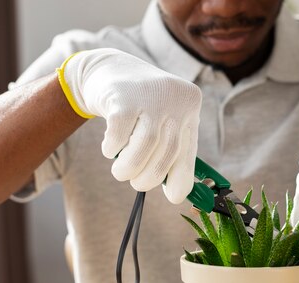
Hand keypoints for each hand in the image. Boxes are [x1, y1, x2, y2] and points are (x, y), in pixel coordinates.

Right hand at [57, 48, 201, 202]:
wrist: (108, 69)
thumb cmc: (141, 106)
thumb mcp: (165, 121)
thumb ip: (172, 152)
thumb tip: (180, 194)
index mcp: (190, 105)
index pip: (190, 149)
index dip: (183, 178)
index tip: (174, 198)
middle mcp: (175, 97)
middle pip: (168, 150)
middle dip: (150, 177)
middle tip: (136, 183)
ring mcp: (150, 94)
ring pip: (145, 145)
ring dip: (129, 168)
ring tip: (121, 172)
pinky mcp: (122, 96)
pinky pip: (119, 136)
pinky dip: (113, 149)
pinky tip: (110, 148)